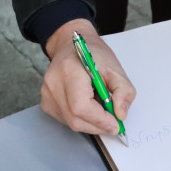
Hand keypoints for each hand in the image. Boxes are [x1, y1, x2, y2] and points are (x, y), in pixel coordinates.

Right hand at [41, 19, 135, 134]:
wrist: (71, 45)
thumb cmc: (92, 54)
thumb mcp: (115, 68)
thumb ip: (123, 91)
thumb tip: (120, 114)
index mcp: (70, 71)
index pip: (81, 106)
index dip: (99, 120)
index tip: (115, 124)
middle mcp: (54, 83)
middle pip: (75, 118)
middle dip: (98, 125)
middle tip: (113, 122)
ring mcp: (47, 94)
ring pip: (71, 122)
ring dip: (90, 123)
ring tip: (100, 108)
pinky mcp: (46, 102)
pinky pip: (65, 120)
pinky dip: (81, 119)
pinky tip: (88, 107)